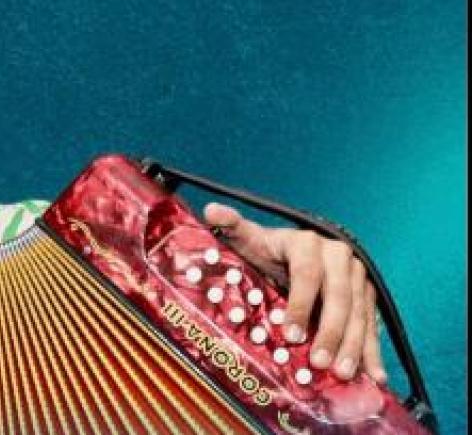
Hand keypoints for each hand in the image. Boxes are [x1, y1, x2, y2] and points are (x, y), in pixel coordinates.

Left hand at [204, 203, 386, 383]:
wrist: (297, 250)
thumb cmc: (268, 249)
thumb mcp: (249, 238)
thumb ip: (232, 225)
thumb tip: (212, 211)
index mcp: (307, 243)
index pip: (307, 275)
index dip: (300, 304)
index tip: (291, 334)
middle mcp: (338, 256)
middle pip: (339, 296)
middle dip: (331, 332)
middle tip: (319, 362)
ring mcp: (357, 275)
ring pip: (359, 312)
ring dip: (354, 345)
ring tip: (343, 374)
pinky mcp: (367, 294)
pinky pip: (371, 323)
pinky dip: (373, 351)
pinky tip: (375, 375)